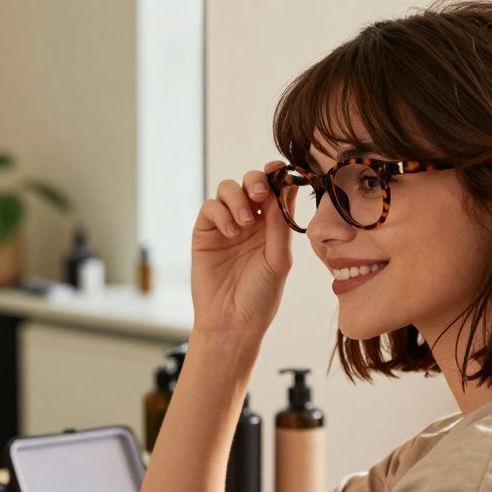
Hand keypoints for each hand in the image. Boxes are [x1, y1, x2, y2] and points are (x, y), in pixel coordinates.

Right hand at [190, 161, 292, 337]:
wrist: (232, 323)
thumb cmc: (260, 296)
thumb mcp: (278, 259)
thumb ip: (280, 224)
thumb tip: (287, 187)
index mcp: (272, 226)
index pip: (275, 190)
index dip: (277, 175)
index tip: (280, 169)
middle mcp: (249, 222)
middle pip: (250, 182)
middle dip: (256, 180)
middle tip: (260, 194)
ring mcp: (225, 226)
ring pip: (228, 189)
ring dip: (237, 197)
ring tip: (243, 223)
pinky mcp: (204, 233)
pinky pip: (210, 208)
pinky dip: (220, 212)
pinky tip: (230, 231)